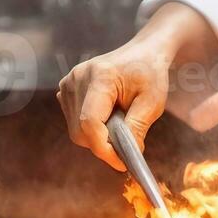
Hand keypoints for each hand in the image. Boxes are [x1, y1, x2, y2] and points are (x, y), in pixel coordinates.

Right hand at [56, 3, 217, 170]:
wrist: (142, 53)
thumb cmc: (150, 74)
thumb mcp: (153, 102)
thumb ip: (138, 127)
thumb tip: (128, 154)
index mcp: (100, 77)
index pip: (90, 122)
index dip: (104, 148)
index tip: (122, 164)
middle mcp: (77, 78)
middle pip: (80, 130)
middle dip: (104, 144)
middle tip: (128, 143)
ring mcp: (68, 83)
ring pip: (76, 130)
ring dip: (98, 136)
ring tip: (120, 121)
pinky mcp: (65, 90)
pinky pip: (74, 122)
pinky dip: (92, 128)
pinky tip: (108, 115)